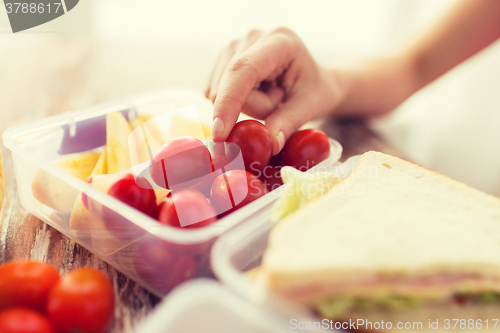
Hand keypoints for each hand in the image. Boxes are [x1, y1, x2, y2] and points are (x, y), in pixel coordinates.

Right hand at [206, 28, 342, 154]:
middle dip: (251, 108)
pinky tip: (258, 93)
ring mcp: (234, 46)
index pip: (243, 70)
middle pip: (230, 86)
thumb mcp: (311, 106)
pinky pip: (217, 94)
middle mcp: (252, 37)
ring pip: (220, 92)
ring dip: (246, 107)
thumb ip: (289, 122)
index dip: (228, 101)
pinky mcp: (223, 60)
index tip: (219, 134)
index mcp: (279, 41)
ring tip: (272, 96)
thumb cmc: (315, 90)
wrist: (311, 80)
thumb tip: (268, 143)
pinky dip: (237, 104)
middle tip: (280, 102)